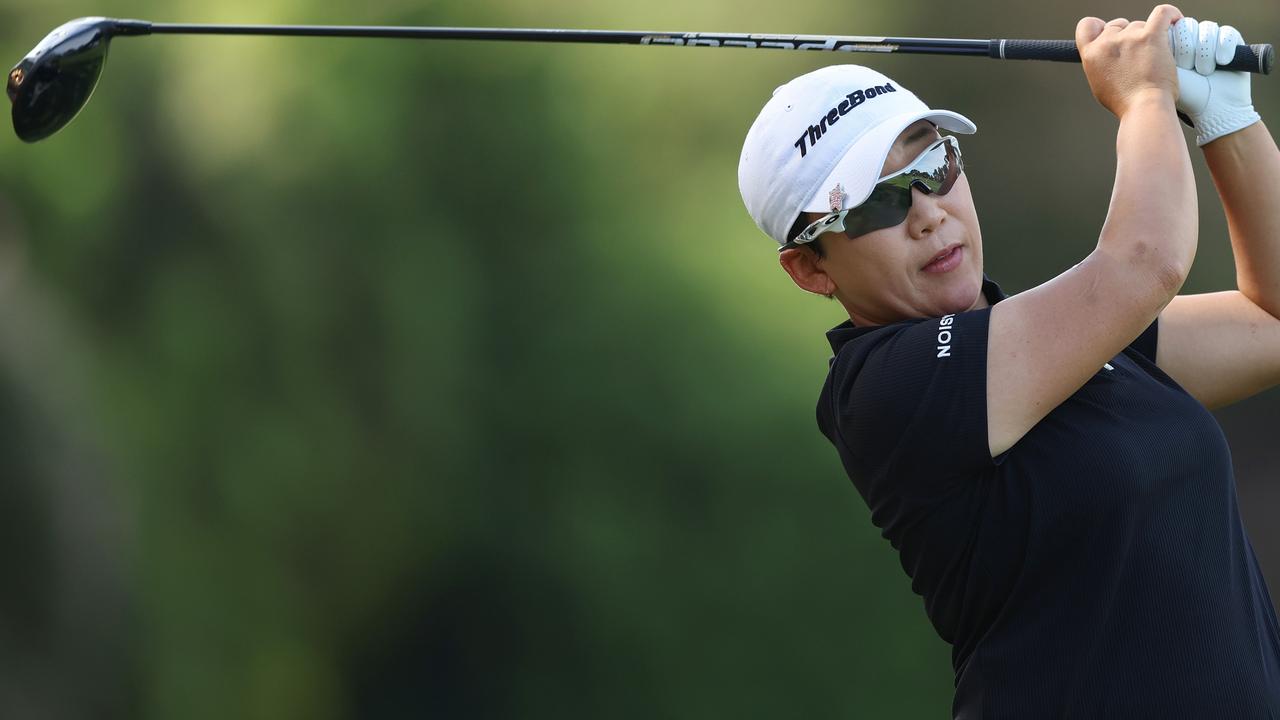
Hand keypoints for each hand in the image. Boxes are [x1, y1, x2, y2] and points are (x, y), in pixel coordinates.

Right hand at [1076, 6, 1182, 118]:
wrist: (1143, 108)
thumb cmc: (1125, 103)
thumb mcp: (1099, 84)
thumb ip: (1100, 65)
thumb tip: (1108, 59)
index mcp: (1091, 54)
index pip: (1087, 26)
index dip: (1100, 28)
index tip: (1111, 36)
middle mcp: (1107, 42)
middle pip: (1117, 25)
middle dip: (1127, 35)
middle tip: (1138, 53)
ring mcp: (1129, 38)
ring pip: (1140, 24)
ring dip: (1147, 35)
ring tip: (1155, 55)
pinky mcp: (1151, 36)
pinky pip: (1163, 13)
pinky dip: (1170, 14)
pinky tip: (1175, 20)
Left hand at [1170, 17, 1260, 145]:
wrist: (1215, 110)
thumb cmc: (1187, 96)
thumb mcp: (1167, 73)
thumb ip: (1160, 50)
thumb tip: (1161, 32)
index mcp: (1172, 47)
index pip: (1170, 29)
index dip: (1174, 45)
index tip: (1174, 66)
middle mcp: (1191, 42)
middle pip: (1188, 26)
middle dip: (1188, 49)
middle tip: (1190, 69)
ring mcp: (1211, 41)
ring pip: (1207, 29)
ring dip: (1205, 52)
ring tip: (1205, 72)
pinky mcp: (1232, 43)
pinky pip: (1227, 33)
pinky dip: (1224, 47)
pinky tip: (1222, 63)